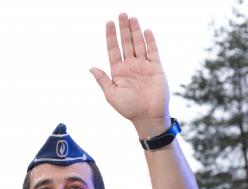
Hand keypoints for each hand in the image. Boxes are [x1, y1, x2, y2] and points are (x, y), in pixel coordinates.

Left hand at [90, 13, 169, 135]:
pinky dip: (150, 41)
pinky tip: (146, 30)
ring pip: (139, 44)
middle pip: (126, 43)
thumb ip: (103, 80)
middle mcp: (130, 67)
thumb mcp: (111, 94)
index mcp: (118, 72)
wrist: (148, 116)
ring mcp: (143, 66)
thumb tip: (91, 68)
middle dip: (123, 29)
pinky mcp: (156, 68)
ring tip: (132, 18)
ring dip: (135, 31)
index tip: (109, 23)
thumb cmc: (128, 109)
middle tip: (121, 14)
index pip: (113, 50)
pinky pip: (153, 51)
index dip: (111, 36)